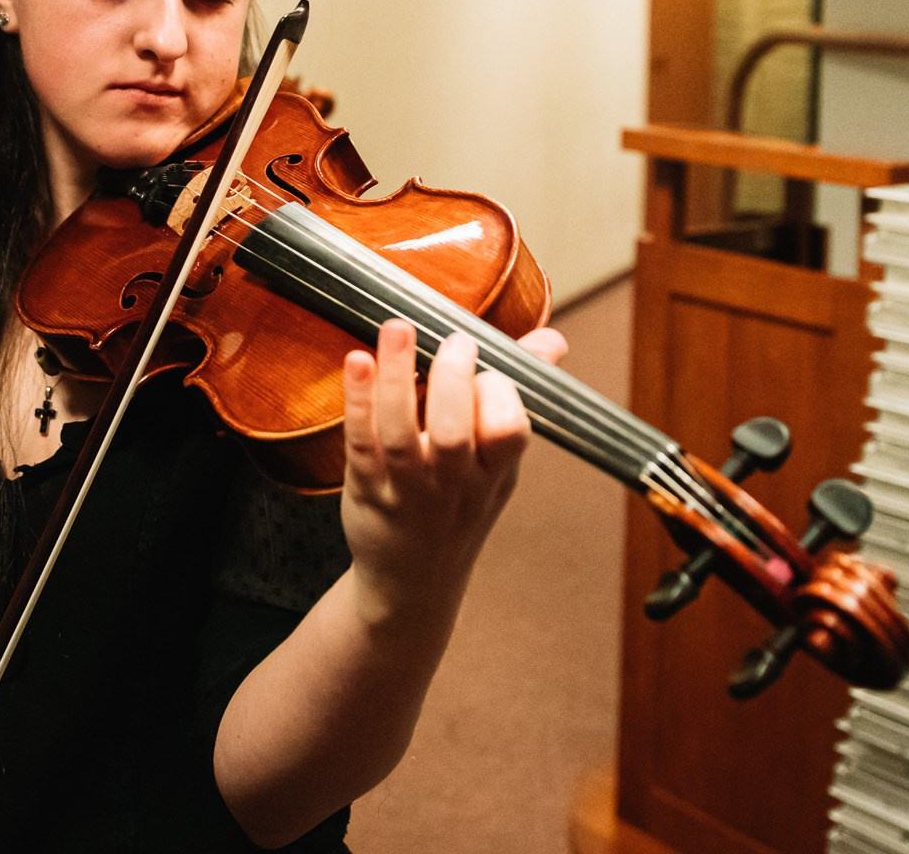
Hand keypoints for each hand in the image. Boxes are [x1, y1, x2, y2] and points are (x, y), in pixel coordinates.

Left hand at [340, 320, 549, 631]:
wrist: (413, 581)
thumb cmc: (461, 505)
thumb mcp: (500, 461)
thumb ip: (518, 393)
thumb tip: (552, 340)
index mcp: (494, 473)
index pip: (508, 432)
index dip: (500, 395)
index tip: (487, 367)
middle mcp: (452, 485)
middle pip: (454, 432)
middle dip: (453, 380)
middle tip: (454, 341)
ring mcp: (406, 490)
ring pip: (401, 433)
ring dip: (398, 377)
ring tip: (398, 328)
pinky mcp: (366, 489)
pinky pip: (360, 443)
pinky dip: (358, 401)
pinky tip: (356, 361)